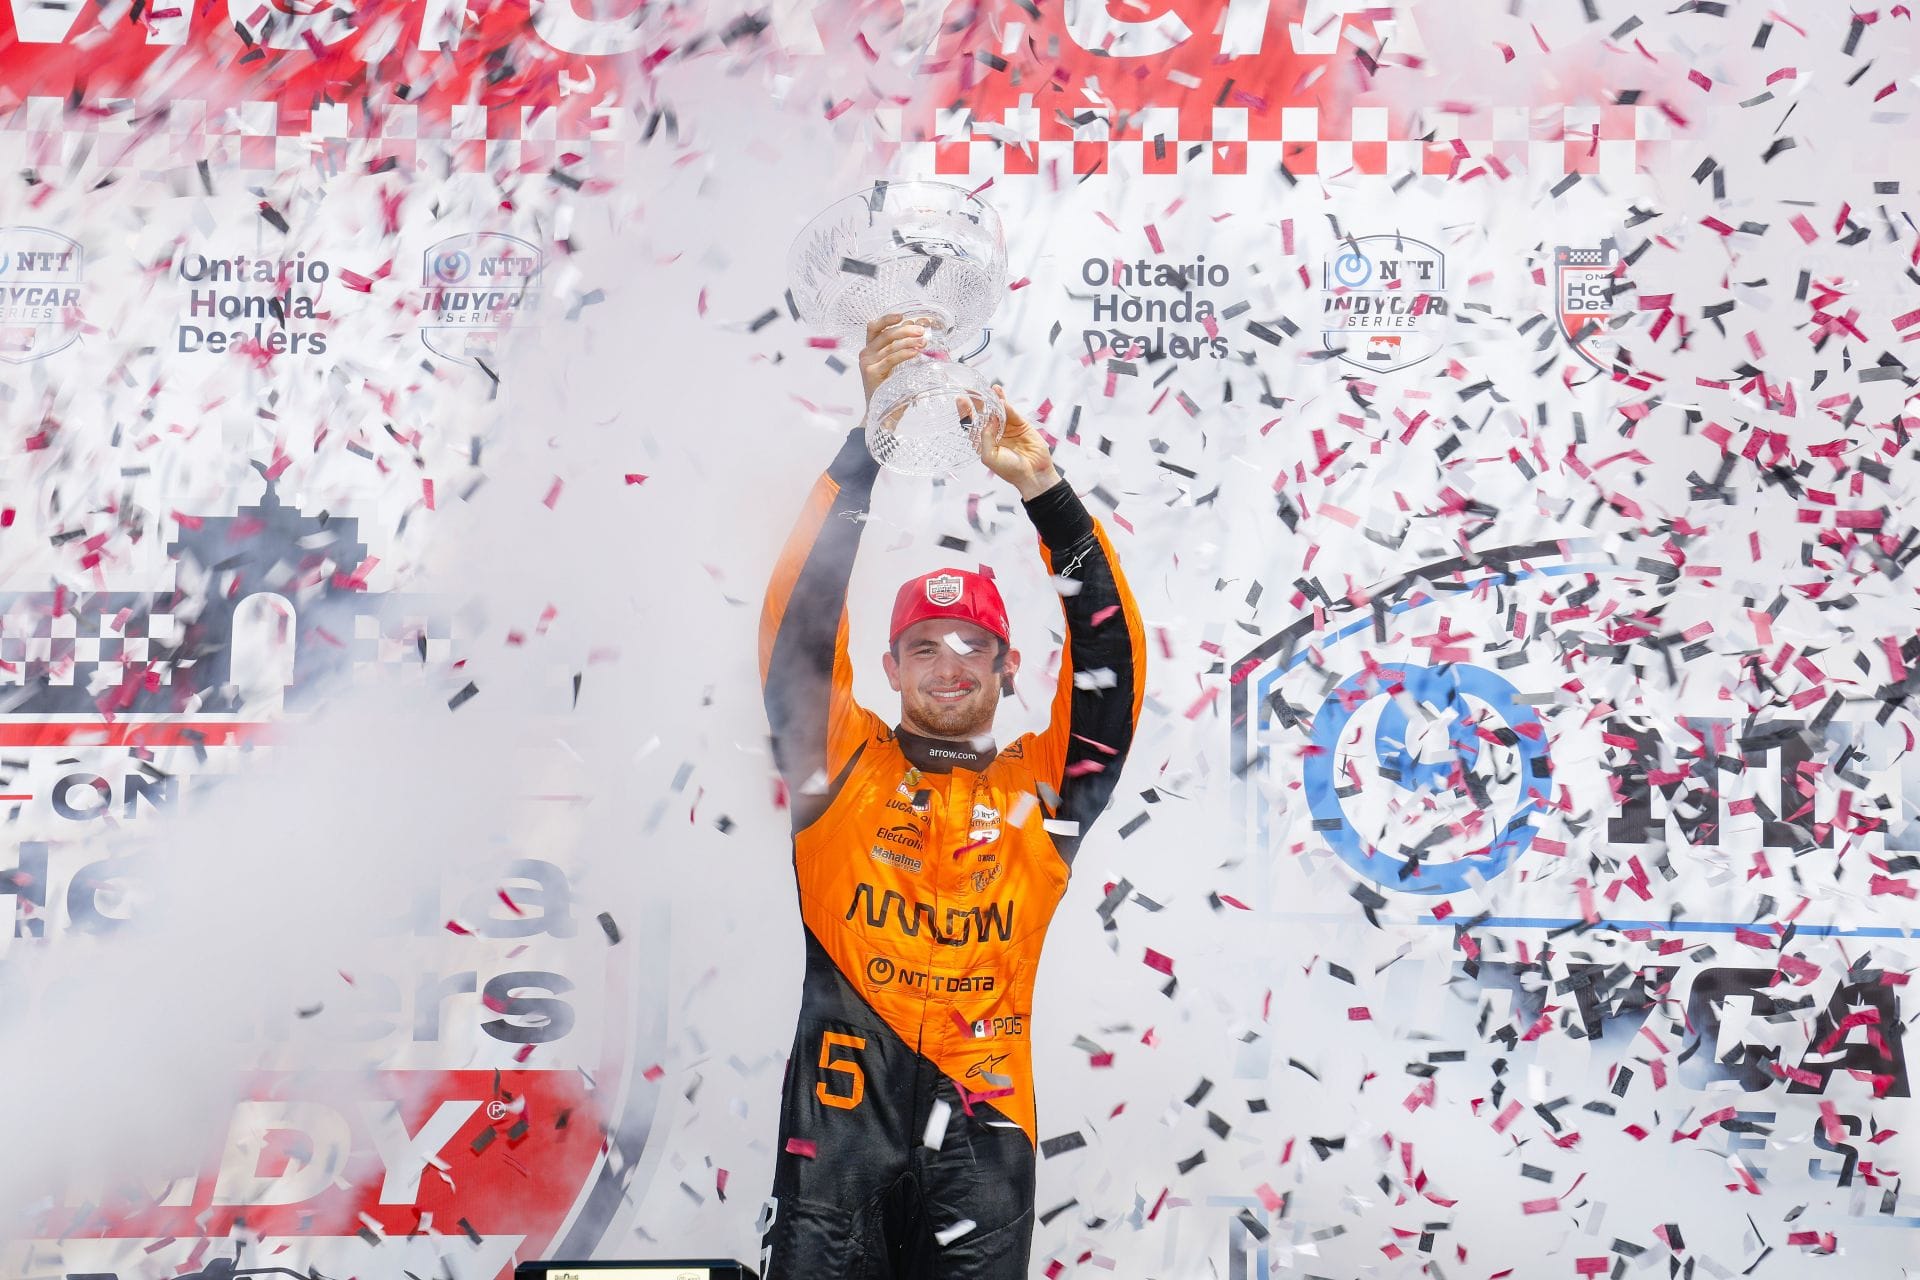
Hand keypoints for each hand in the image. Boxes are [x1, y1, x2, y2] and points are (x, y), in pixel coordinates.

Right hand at [859, 313, 929, 408]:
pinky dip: (905, 353)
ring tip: (923, 341)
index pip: (874, 327)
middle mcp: (866, 354)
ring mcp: (867, 363)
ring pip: (890, 345)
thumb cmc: (891, 389)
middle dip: (905, 329)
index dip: (887, 319)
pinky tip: (915, 353)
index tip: (903, 316)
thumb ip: (904, 350)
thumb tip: (920, 333)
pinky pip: (891, 359)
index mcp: (870, 349)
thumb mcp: (897, 366)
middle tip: (921, 330)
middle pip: (885, 334)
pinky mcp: (872, 373)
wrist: (882, 415)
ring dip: (909, 341)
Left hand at [977, 386, 1059, 500]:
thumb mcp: (990, 457)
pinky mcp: (1020, 424)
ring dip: (993, 399)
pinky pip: (1011, 412)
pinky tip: (1000, 398)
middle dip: (977, 401)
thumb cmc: (1010, 470)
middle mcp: (994, 432)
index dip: (966, 412)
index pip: (971, 424)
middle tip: (970, 389)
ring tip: (989, 388)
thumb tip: (989, 419)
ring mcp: (1007, 427)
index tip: (961, 399)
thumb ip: (985, 437)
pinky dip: (1006, 404)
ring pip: (998, 410)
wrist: (1033, 474)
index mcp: (983, 442)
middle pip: (983, 413)